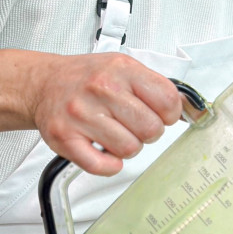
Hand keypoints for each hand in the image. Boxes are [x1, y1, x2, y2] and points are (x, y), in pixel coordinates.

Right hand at [26, 51, 182, 175]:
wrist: (45, 83)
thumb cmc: (87, 78)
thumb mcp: (124, 67)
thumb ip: (154, 85)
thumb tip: (186, 107)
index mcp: (121, 70)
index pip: (167, 100)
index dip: (171, 114)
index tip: (163, 115)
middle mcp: (101, 90)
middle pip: (151, 129)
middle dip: (150, 132)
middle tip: (136, 126)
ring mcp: (81, 115)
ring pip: (129, 149)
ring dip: (129, 146)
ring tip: (117, 133)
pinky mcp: (65, 138)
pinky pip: (102, 165)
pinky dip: (110, 165)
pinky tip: (106, 151)